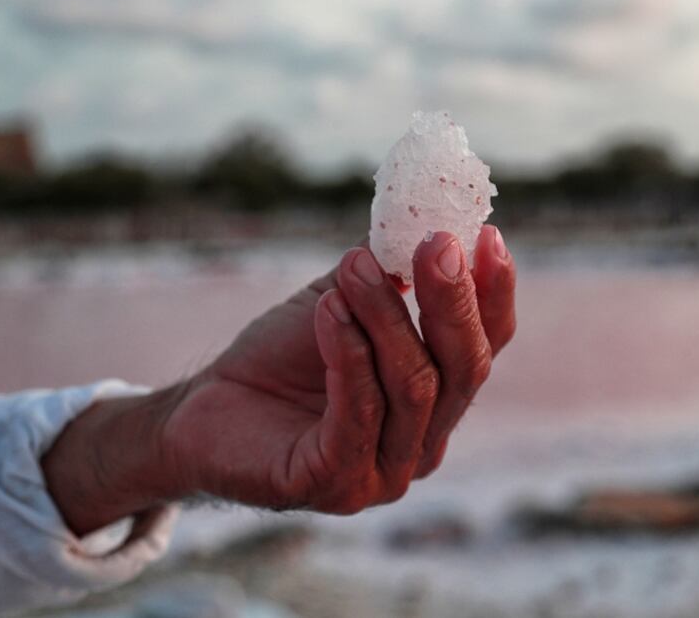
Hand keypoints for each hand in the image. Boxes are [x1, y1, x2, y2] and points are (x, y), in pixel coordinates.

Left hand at [162, 225, 515, 512]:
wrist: (204, 411)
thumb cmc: (280, 359)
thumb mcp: (341, 302)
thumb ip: (386, 272)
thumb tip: (419, 213)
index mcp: (437, 402)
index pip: (484, 348)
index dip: (493, 294)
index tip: (487, 236)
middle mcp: (423, 444)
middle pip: (464, 370)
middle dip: (452, 301)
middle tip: (434, 244)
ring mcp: (384, 473)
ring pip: (414, 387)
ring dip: (385, 316)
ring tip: (352, 269)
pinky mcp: (336, 485)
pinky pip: (359, 414)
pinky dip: (348, 354)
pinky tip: (328, 310)